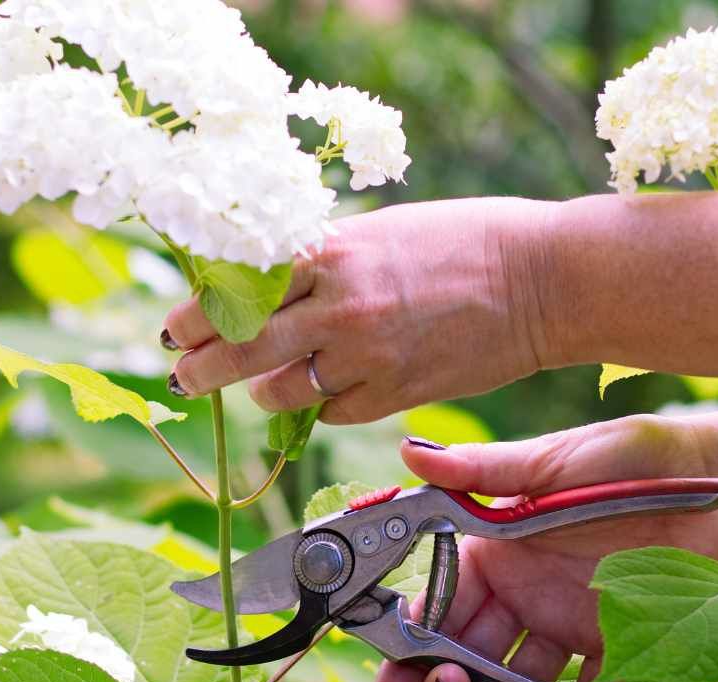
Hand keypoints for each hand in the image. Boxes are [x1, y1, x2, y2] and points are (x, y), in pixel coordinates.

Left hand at [161, 198, 555, 423]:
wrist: (541, 279)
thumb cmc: (464, 240)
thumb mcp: (380, 233)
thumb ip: (324, 261)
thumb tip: (270, 286)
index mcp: (331, 251)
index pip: (237, 286)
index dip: (196, 311)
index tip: (176, 327)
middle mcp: (339, 304)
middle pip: (240, 347)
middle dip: (200, 368)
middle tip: (182, 374)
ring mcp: (366, 354)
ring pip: (279, 392)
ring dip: (264, 390)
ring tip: (264, 383)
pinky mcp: (395, 394)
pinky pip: (332, 412)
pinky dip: (323, 405)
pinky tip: (331, 388)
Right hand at [370, 411, 717, 681]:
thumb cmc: (629, 460)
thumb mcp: (551, 462)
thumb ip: (482, 471)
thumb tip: (410, 451)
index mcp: (499, 547)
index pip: (442, 598)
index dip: (412, 635)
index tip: (390, 671)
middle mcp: (526, 590)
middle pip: (471, 647)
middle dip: (447, 677)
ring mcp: (567, 622)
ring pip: (518, 677)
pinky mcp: (614, 646)